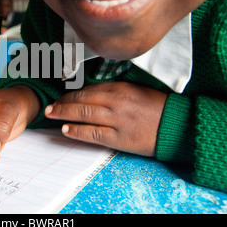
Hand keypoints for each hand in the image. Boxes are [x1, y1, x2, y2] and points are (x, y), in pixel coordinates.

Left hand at [44, 82, 167, 155]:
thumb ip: (115, 90)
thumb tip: (92, 92)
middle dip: (62, 103)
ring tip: (51, 115)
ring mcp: (117, 120)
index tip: (60, 95)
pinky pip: (94, 133)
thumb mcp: (136, 90)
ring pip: (84, 114)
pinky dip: (78, 131)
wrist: (177, 125)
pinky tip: (66, 130)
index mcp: (120, 88)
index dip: (71, 93)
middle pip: (82, 100)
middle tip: (49, 106)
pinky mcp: (120, 137)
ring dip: (64, 114)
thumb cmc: (156, 106)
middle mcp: (116, 101)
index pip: (88, 89)